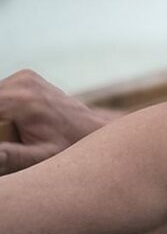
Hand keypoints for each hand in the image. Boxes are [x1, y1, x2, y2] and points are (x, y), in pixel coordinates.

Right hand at [0, 70, 116, 174]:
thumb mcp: (39, 157)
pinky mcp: (25, 77)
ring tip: (13, 131)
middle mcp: (22, 82)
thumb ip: (10, 157)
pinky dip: (1, 105)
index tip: (2, 138)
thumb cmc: (66, 145)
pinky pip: (1, 91)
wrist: (90, 128)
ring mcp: (24, 77)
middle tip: (7, 138)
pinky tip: (11, 122)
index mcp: (21, 100)